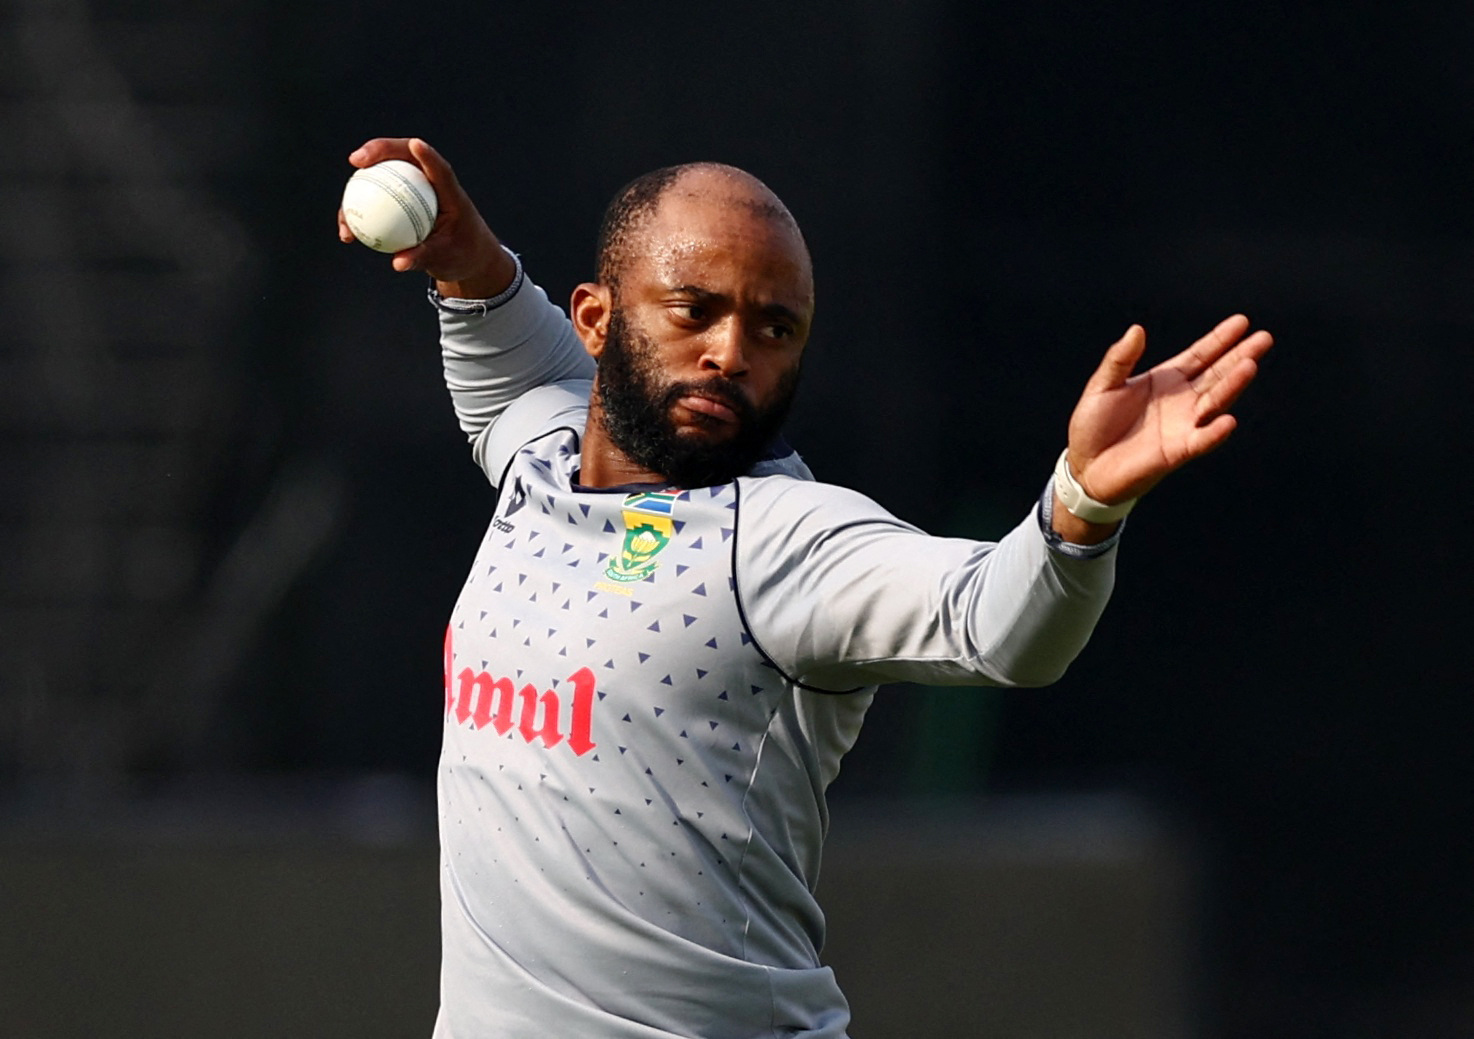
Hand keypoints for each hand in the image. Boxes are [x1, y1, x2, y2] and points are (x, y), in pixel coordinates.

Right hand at [338, 137, 516, 297]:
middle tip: (356, 160)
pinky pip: (376, 200)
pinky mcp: (401, 199)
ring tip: (345, 198)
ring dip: (359, 180)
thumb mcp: (446, 258)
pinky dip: (360, 212)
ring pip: (383, 174)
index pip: (439, 168)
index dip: (427, 154)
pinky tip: (346, 232)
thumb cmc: (462, 255)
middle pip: (403, 155)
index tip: (415, 145)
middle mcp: (429, 182)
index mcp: (450, 193)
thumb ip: (423, 257)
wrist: (464, 258)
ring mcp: (413, 188)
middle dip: (378, 149)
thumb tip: (397, 263)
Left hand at [1066, 314, 1272, 504]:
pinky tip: (1228, 421)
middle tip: (1263, 338)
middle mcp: (1181, 401)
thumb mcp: (1103, 385)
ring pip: (1214, 403)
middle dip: (1239, 357)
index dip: (1220, 340)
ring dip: (1232, 386)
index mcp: (1166, 380)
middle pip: (1217, 375)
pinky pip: (1200, 441)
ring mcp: (1182, 425)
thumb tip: (1137, 329)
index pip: (1200, 356)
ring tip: (1249, 365)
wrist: (1085, 466)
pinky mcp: (1176, 452)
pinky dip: (1214, 433)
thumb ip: (1120, 359)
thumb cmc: (1094, 425)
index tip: (1242, 322)